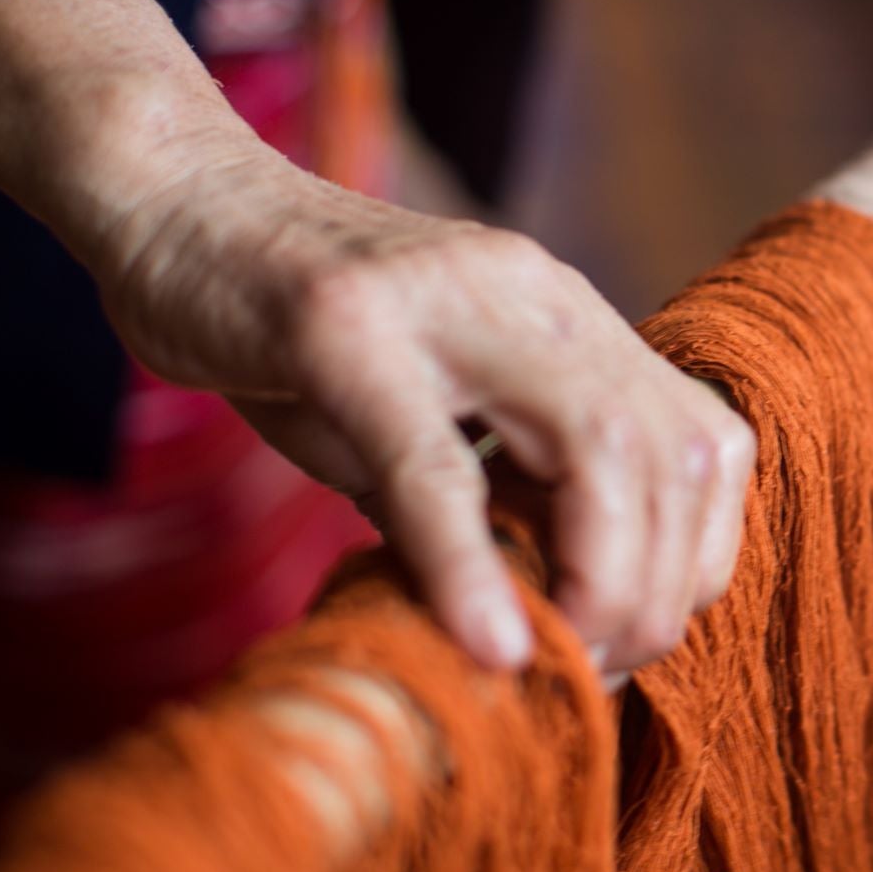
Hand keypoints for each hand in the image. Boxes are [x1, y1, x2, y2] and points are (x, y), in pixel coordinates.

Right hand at [96, 122, 753, 674]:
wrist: (169, 201)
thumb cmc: (291, 333)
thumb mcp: (422, 414)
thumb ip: (490, 499)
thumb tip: (537, 629)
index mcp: (570, 318)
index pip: (703, 441)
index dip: (696, 560)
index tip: (638, 639)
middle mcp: (537, 296)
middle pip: (672, 452)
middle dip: (657, 589)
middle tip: (598, 670)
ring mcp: (447, 304)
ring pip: (597, 449)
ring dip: (598, 582)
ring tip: (552, 660)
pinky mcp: (342, 330)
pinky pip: (433, 463)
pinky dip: (471, 566)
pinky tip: (487, 644)